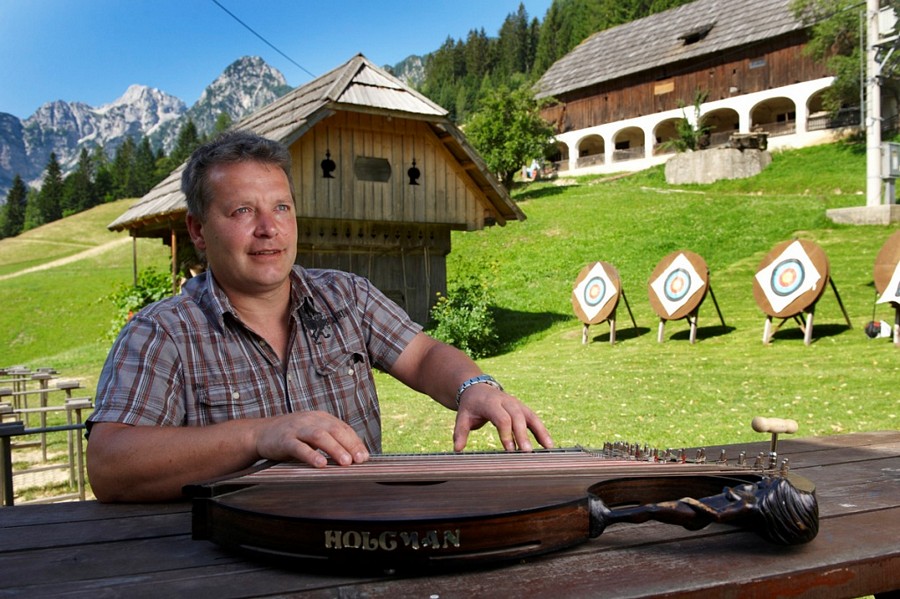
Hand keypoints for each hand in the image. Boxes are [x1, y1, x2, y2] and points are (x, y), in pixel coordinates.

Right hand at [253, 411, 369, 467]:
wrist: (261, 433)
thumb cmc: (292, 437)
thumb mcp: (313, 434)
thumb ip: (330, 441)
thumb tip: (353, 457)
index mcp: (321, 418)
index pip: (343, 428)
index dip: (355, 442)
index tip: (364, 457)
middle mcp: (311, 420)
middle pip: (334, 430)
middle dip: (349, 445)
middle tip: (359, 460)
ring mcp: (297, 429)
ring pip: (319, 436)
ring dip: (334, 449)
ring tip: (345, 462)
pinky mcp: (284, 439)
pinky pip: (299, 447)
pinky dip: (311, 455)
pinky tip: (320, 464)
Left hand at [453, 385, 552, 452]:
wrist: (477, 388)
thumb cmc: (471, 406)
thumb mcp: (462, 417)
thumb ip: (460, 432)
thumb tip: (457, 449)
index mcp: (491, 403)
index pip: (502, 418)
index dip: (506, 434)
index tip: (510, 450)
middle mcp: (506, 402)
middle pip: (517, 418)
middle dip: (523, 435)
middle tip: (527, 452)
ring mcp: (517, 404)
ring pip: (531, 417)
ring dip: (540, 432)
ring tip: (548, 448)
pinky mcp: (523, 409)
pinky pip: (534, 419)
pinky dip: (542, 431)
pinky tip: (548, 445)